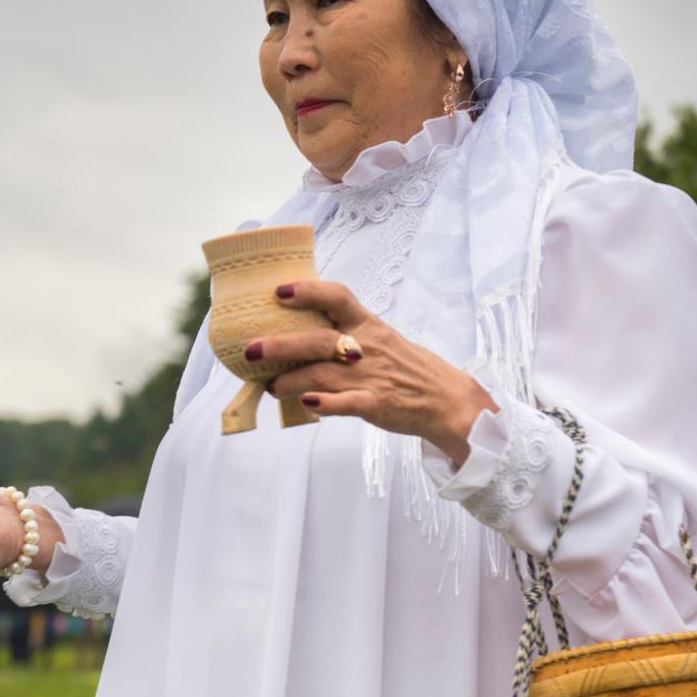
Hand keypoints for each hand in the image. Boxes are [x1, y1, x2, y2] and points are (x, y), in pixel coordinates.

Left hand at [248, 280, 496, 466]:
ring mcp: (371, 376)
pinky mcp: (377, 404)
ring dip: (292, 381)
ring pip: (323, 374)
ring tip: (271, 387)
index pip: (337, 298)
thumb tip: (298, 330)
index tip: (278, 292)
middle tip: (251, 351)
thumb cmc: (406, 367)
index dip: (307, 292)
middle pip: (318, 340)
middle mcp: (366, 347)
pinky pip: (349, 403)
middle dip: (281, 345)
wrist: (446, 399)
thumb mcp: (380, 338)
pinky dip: (327, 404)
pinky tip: (307, 404)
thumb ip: (345, 333)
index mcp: (367, 325)